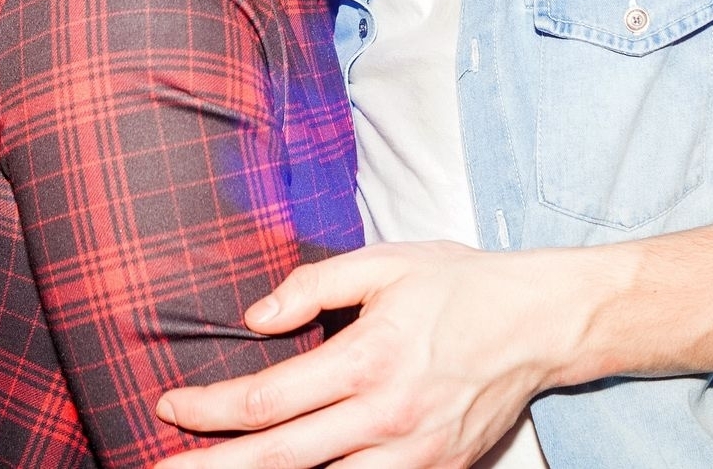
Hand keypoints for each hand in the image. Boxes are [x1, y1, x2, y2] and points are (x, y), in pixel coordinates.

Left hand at [152, 242, 589, 468]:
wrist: (543, 322)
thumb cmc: (461, 285)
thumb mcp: (385, 263)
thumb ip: (313, 286)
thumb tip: (254, 318)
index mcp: (368, 357)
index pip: (268, 400)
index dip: (209, 410)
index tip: (170, 405)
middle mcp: (387, 415)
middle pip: (279, 460)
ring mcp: (413, 454)